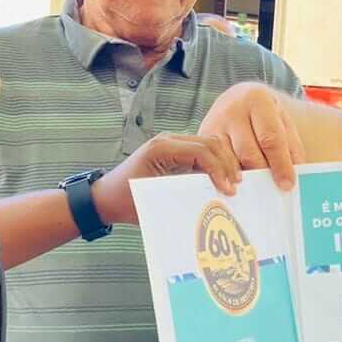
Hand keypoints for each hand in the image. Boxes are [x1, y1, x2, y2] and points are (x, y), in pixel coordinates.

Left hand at [93, 133, 241, 226]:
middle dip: (226, 164)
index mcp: (161, 149)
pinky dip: (214, 164)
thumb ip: (183, 195)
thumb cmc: (125, 200)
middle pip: (209, 143)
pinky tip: (222, 180)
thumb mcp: (155, 200)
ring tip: (233, 183)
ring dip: (223, 162)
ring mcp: (171, 144)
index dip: (219, 169)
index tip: (228, 189)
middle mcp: (168, 141)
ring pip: (208, 145)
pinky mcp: (175, 152)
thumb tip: (213, 198)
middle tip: (236, 186)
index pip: (201, 151)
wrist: (106, 197)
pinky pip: (201, 152)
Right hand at [198, 83, 306, 188]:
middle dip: (262, 174)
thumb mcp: (282, 122)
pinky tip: (239, 182)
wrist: (238, 101)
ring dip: (245, 179)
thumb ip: (291, 147)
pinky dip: (229, 176)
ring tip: (257, 188)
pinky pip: (216, 164)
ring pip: (230, 162)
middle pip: (249, 153)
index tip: (287, 184)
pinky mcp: (202, 138)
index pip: (270, 138)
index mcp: (257, 99)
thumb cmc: (265, 116)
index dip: (280, 164)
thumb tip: (291, 179)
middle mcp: (232, 109)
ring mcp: (214, 123)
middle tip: (273, 189)